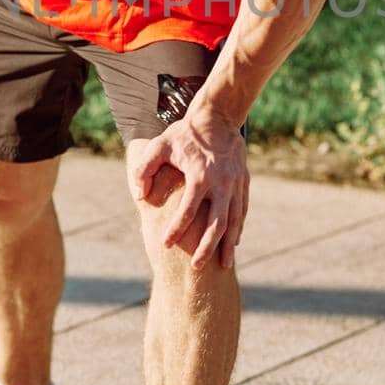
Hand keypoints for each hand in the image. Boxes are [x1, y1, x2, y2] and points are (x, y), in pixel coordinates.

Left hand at [130, 106, 249, 270]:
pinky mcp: (244, 182)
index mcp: (200, 174)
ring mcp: (236, 183)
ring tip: (223, 266)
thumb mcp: (159, 145)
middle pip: (217, 222)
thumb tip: (140, 195)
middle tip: (195, 266)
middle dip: (207, 247)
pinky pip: (242, 211)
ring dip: (228, 244)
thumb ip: (144, 169)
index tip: (165, 245)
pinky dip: (238, 228)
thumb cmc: (183, 134)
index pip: (188, 209)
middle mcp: (222, 182)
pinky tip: (232, 244)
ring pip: (235, 220)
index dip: (176, 229)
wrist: (218, 117)